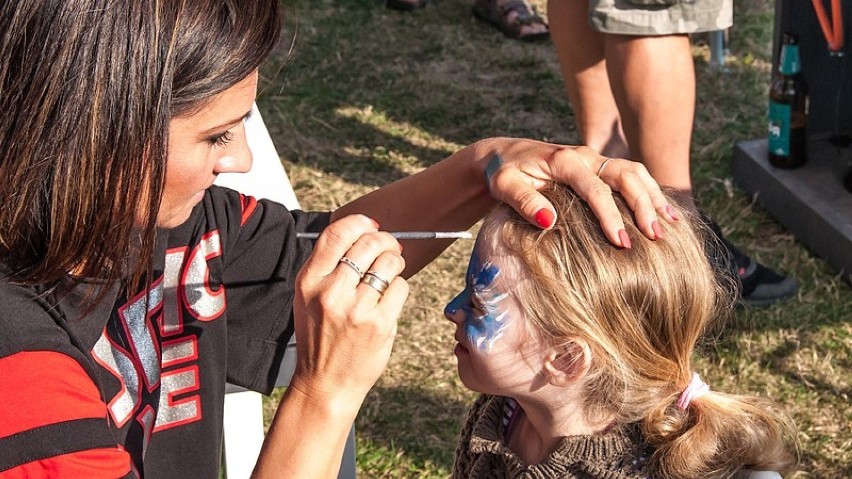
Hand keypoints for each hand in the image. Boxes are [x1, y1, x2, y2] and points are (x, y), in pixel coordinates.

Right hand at [291, 214, 408, 407]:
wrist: (325, 383)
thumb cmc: (319, 338)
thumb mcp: (308, 298)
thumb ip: (327, 267)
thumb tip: (360, 233)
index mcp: (309, 281)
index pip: (337, 234)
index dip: (360, 223)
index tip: (371, 225)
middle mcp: (331, 292)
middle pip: (369, 243)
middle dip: (386, 241)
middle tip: (389, 248)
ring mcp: (356, 308)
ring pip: (389, 263)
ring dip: (395, 263)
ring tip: (389, 273)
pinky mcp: (379, 324)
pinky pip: (400, 287)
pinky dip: (398, 289)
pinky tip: (388, 299)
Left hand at [474, 138, 675, 246]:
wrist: (502, 155)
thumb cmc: (502, 174)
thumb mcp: (505, 186)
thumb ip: (524, 202)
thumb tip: (550, 221)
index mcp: (564, 160)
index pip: (595, 189)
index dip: (610, 216)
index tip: (621, 243)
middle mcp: (585, 156)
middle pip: (625, 176)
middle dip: (643, 205)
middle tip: (655, 237)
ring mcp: (595, 159)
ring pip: (635, 173)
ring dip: (654, 197)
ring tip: (669, 225)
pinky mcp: (599, 167)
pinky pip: (632, 176)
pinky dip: (651, 192)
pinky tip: (666, 213)